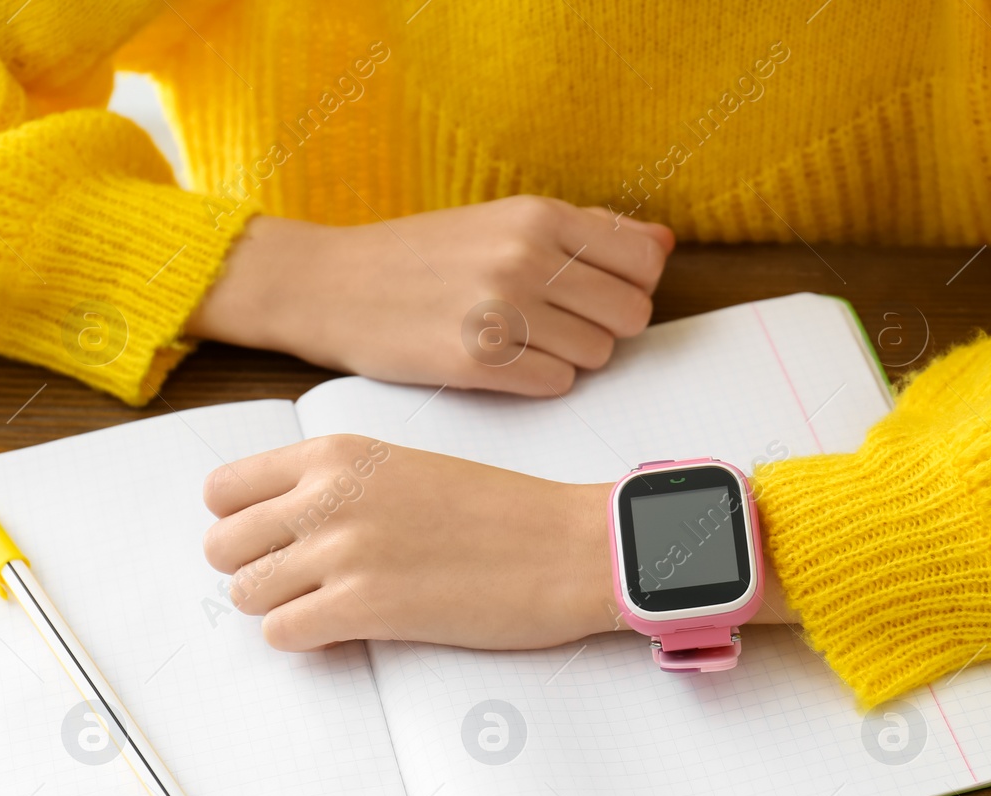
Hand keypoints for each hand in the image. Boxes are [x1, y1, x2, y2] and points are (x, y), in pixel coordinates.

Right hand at [186, 196, 674, 396]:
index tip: (597, 293)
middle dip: (604, 327)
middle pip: (630, 315)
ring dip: (569, 357)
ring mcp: (503, 311)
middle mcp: (526, 257)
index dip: (630, 286)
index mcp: (538, 216)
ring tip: (521, 340)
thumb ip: (587, 231)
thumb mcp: (502, 221)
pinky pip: (556, 385)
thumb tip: (661, 242)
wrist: (329, 285)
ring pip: (597, 356)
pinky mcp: (479, 362)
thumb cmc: (418, 256)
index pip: (644, 263)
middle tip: (558, 324)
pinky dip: (537, 381)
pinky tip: (501, 362)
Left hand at [201, 435, 798, 652]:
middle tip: (303, 583)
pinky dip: (307, 640)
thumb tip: (281, 525)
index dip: (240, 523)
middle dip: (255, 571)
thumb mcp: (408, 469)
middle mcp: (328, 495)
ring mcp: (343, 551)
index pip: (223, 489)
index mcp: (338, 453)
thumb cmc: (503, 513)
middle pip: (222, 546)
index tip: (274, 541)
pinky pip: (282, 634)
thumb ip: (340, 486)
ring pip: (245, 594)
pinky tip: (350, 629)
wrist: (568, 547)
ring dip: (281, 608)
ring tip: (332, 607)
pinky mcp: (365, 607)